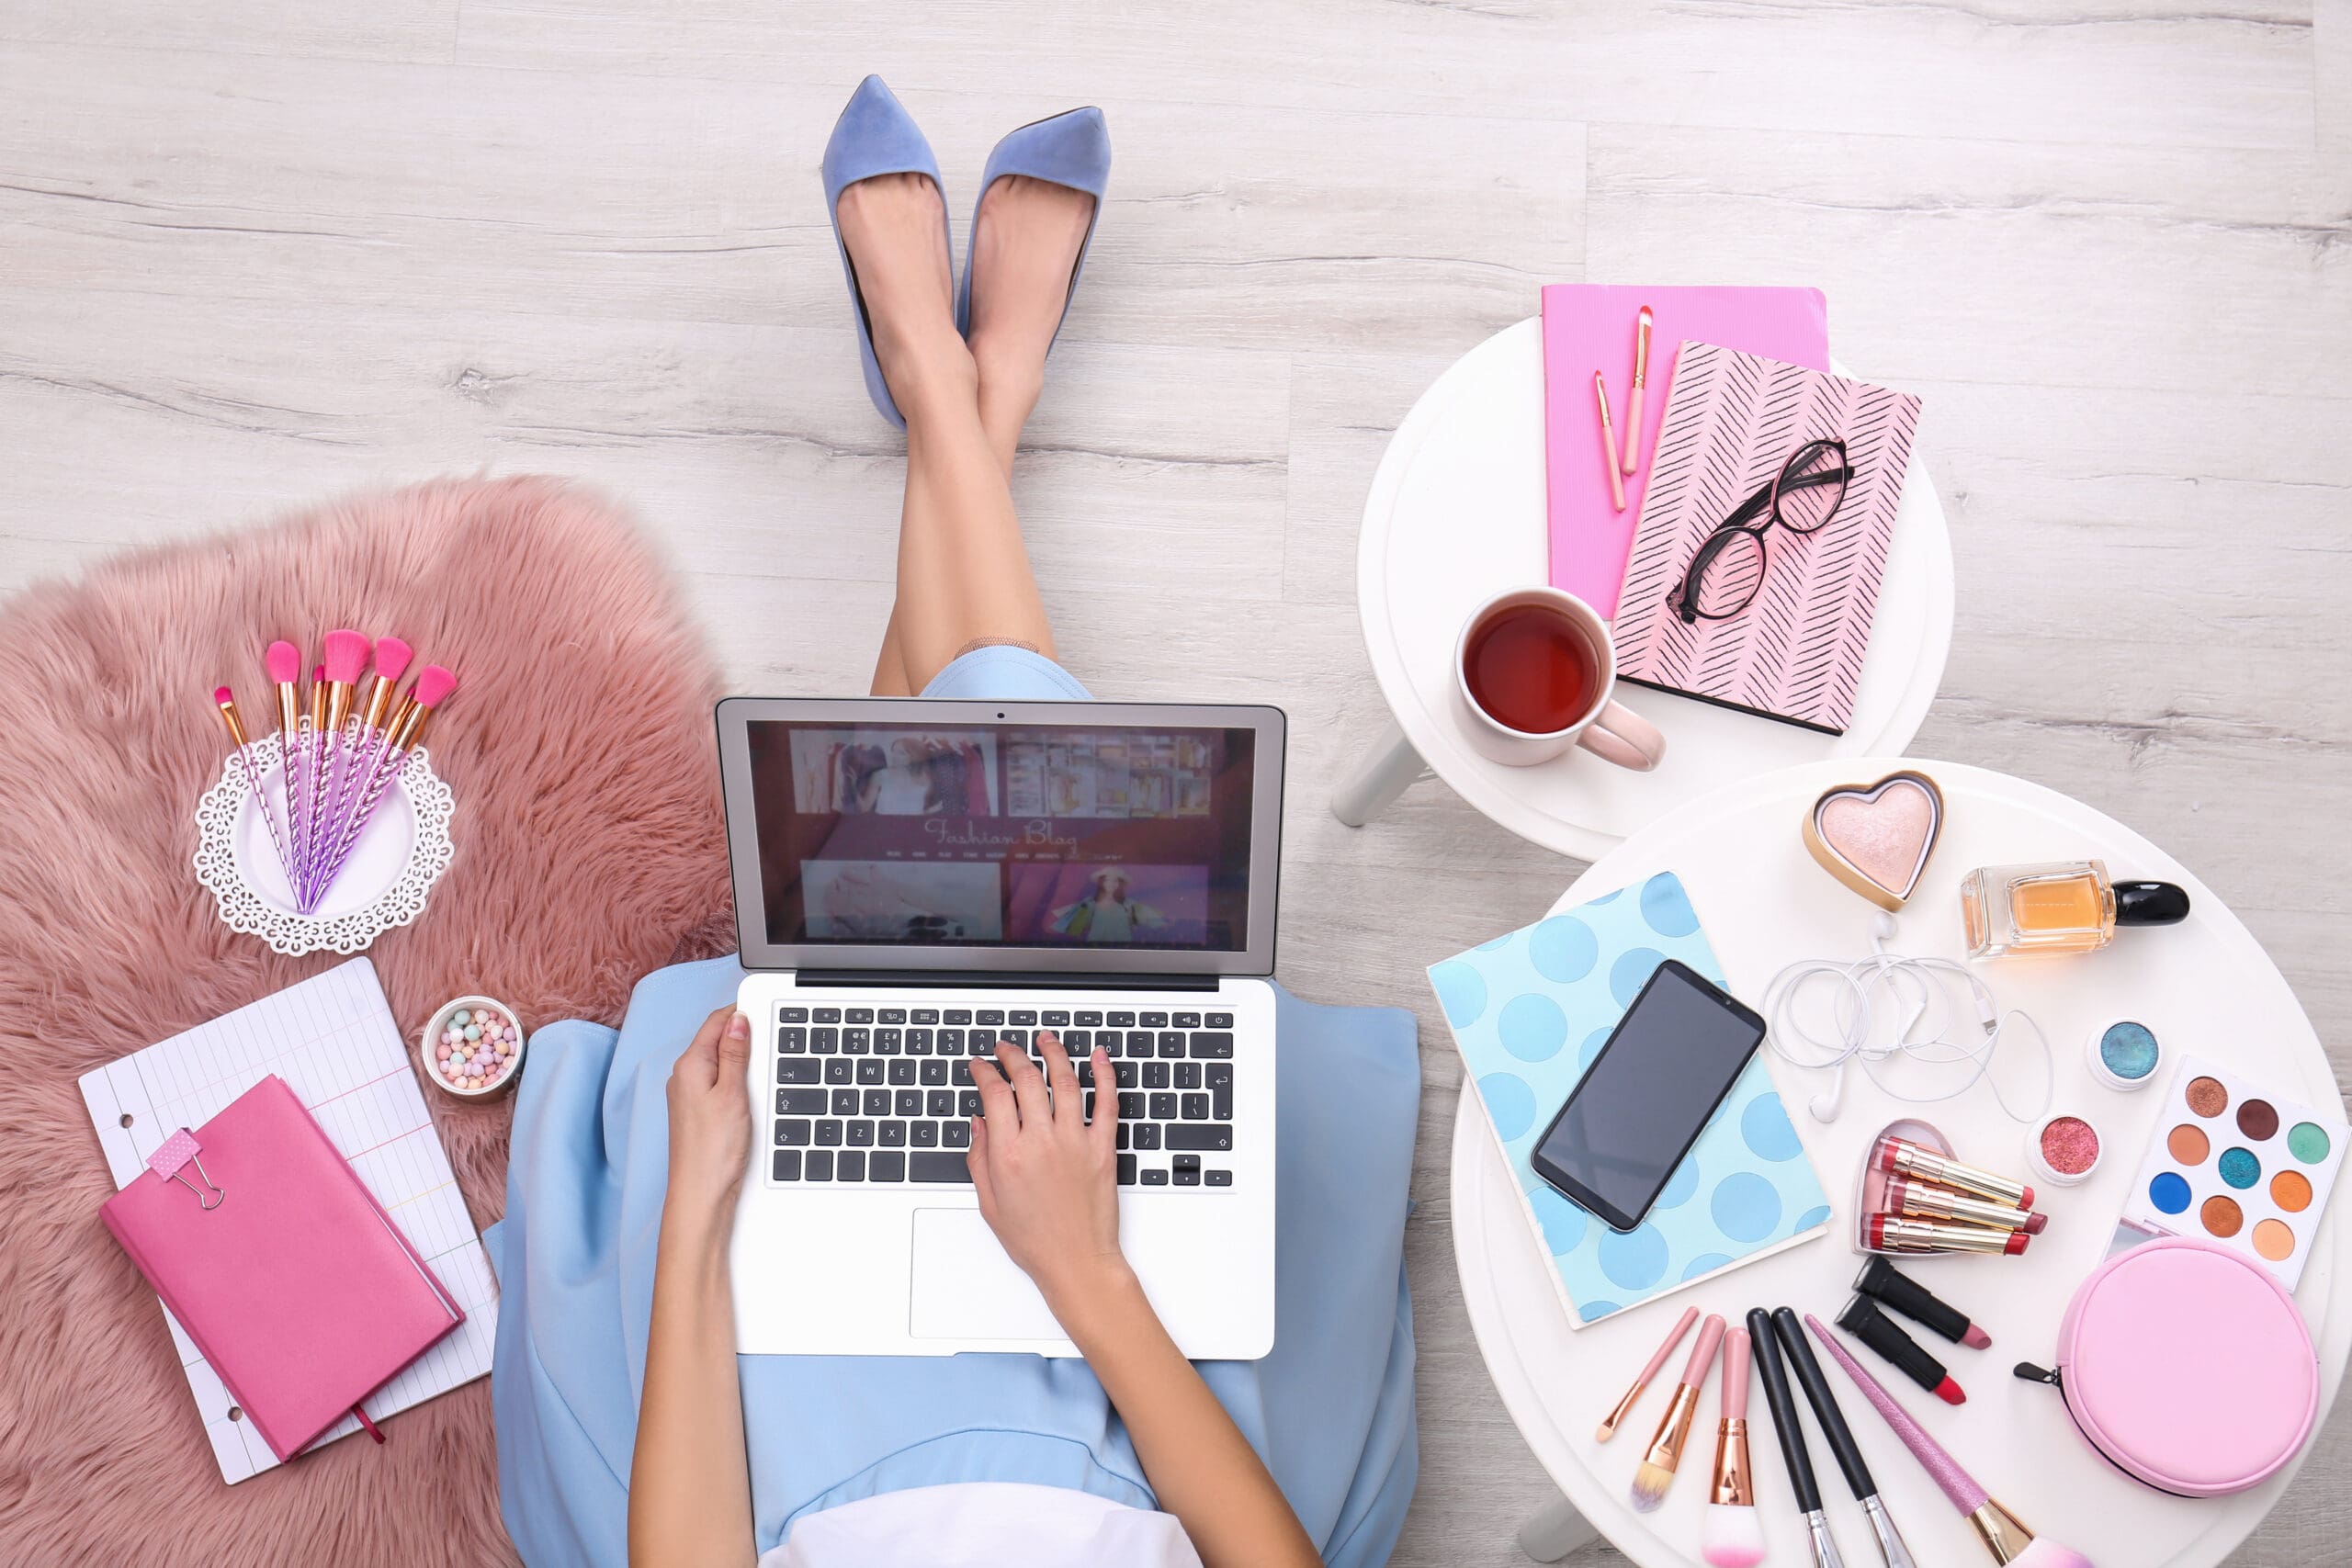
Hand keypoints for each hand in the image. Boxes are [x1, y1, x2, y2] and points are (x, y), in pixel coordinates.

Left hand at [666, 1006, 752, 1221]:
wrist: (701, 1194)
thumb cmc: (714, 1151)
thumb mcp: (733, 1093)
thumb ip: (736, 1054)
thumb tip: (738, 1020)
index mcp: (689, 1065)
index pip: (715, 1022)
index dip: (740, 1014)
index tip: (765, 1012)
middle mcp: (684, 1077)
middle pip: (717, 1041)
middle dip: (743, 1039)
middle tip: (769, 1047)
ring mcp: (690, 1095)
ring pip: (720, 1063)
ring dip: (742, 1062)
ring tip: (762, 1074)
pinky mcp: (698, 1112)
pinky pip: (719, 1084)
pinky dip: (737, 1082)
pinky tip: (751, 1094)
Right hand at [968, 1031, 1127, 1313]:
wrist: (1077, 1262)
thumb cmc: (1035, 1240)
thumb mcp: (989, 1202)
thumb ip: (979, 1157)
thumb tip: (978, 1122)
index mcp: (1009, 1155)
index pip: (994, 1095)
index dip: (985, 1072)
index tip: (981, 1066)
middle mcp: (1042, 1142)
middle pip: (1027, 1079)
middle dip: (1013, 1055)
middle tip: (1006, 1049)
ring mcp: (1076, 1142)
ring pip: (1066, 1082)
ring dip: (1054, 1053)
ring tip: (1046, 1039)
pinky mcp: (1103, 1149)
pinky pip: (1107, 1103)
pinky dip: (1104, 1075)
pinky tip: (1098, 1057)